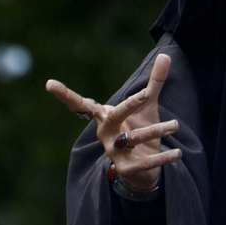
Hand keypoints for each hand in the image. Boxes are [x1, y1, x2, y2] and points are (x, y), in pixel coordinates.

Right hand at [46, 53, 181, 191]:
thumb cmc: (138, 129)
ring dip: (156, 129)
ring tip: (175, 124)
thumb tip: (166, 54)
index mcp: (104, 116)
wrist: (141, 170)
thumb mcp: (147, 105)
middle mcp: (105, 133)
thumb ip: (154, 82)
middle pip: (114, 115)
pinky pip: (144, 162)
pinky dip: (162, 157)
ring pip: (134, 137)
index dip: (65, 95)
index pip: (81, 104)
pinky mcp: (126, 169)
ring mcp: (113, 151)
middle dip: (130, 105)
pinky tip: (177, 153)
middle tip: (147, 95)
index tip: (49, 84)